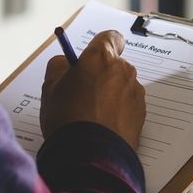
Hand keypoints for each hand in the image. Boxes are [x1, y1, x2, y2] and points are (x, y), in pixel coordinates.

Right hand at [40, 30, 145, 150]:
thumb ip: (58, 66)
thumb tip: (65, 62)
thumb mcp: (50, 88)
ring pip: (122, 86)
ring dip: (111, 94)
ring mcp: (135, 92)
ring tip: (92, 116)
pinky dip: (119, 112)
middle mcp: (123, 70)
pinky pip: (129, 106)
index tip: (92, 57)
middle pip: (114, 65)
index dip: (101, 46)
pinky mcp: (142, 114)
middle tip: (84, 94)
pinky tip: (103, 127)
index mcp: (100, 58)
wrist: (90, 155)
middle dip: (102, 75)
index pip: (110, 37)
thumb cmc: (67, 119)